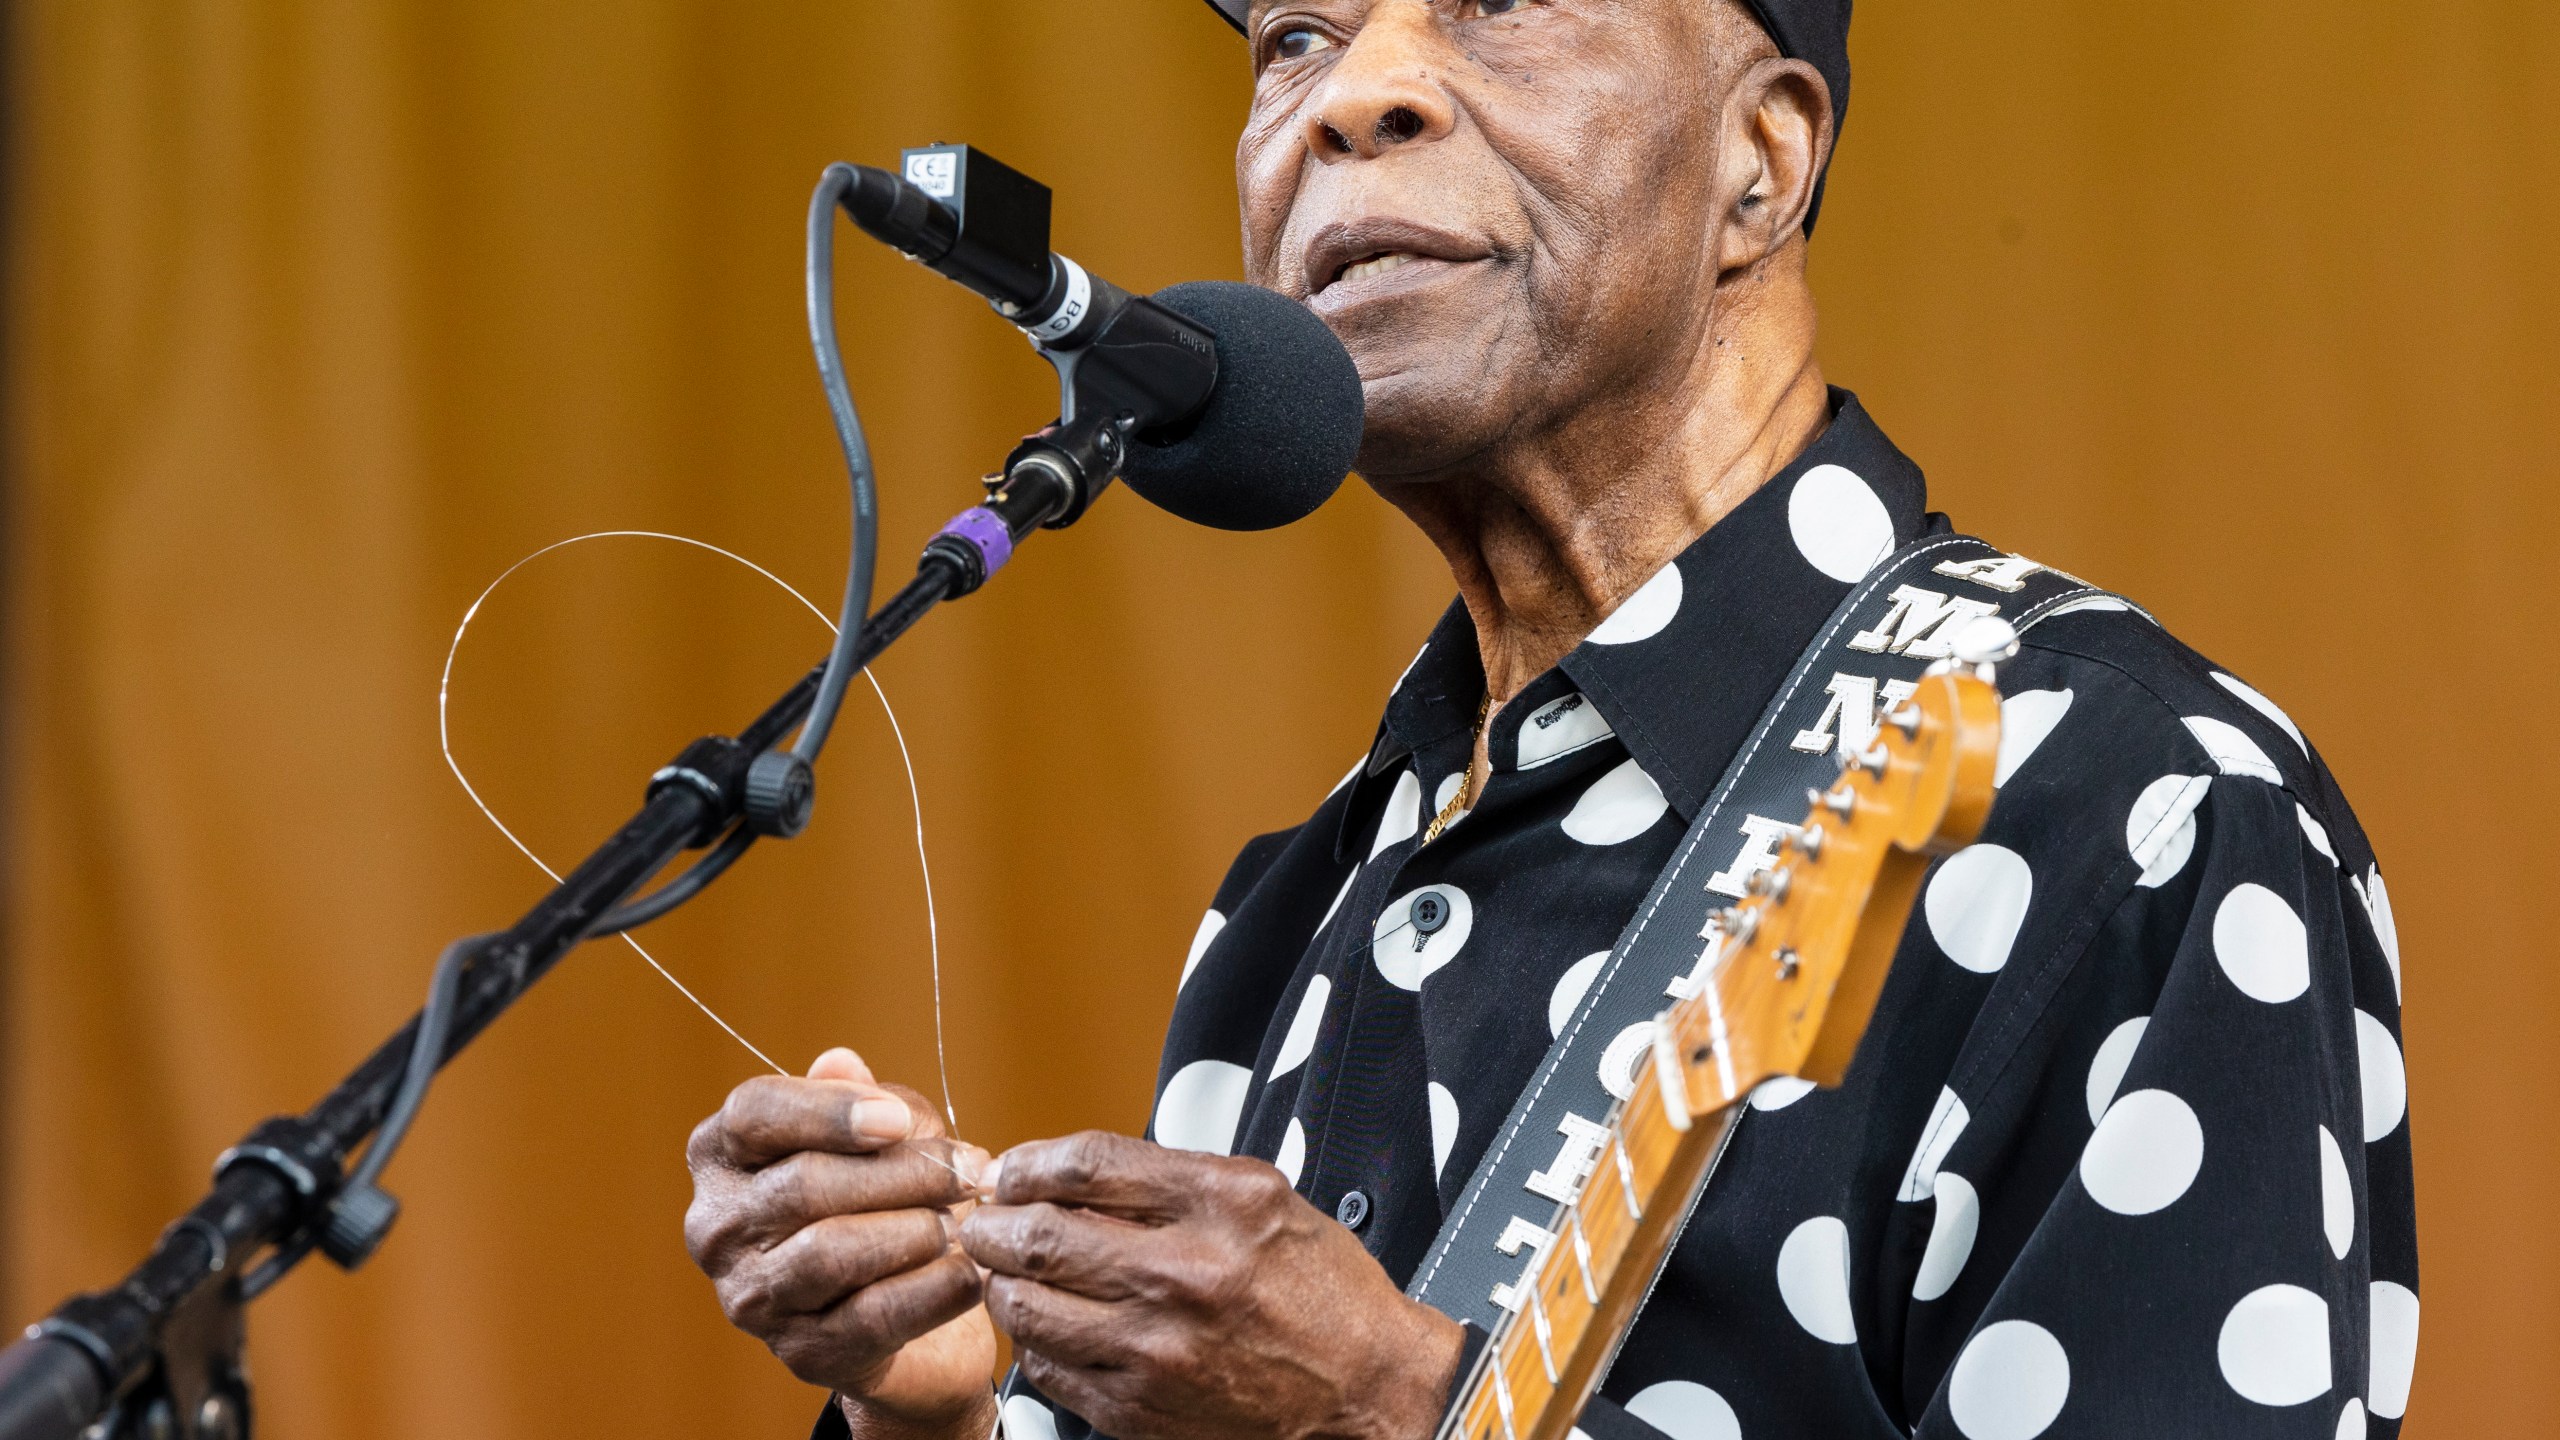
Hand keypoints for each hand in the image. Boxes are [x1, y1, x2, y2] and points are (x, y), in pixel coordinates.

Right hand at [684, 1048, 996, 1438]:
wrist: (912, 1309)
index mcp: (722, 1155)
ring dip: (915, 1230)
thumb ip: (863, 1097)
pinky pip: (871, 1316)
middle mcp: (717, 1227)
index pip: (753, 1114)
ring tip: (965, 1221)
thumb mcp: (880, 1136)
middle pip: (804, 1185)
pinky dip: (932, 1290)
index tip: (898, 1120)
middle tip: (969, 1168)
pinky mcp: (801, 1353)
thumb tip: (840, 1062)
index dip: (827, 1111)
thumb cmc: (885, 1198)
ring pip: (831, 1253)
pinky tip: (972, 1273)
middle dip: (902, 1173)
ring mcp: (751, 1297)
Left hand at [960, 1131, 1464, 1439]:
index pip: (1087, 1165)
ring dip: (1003, 1285)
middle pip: (1040, 1236)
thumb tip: (1068, 1178)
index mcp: (1222, 1203)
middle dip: (992, 1224)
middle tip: (983, 1222)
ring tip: (1008, 1274)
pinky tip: (1054, 1327)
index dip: (1029, 1163)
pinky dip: (1037, 1343)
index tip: (1012, 1171)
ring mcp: (1160, 1349)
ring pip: (1030, 1308)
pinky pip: (1050, 1369)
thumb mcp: (1261, 1197)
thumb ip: (1168, 1181)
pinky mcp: (1142, 1409)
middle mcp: (1188, 1273)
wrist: (1365, 1381)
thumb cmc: (1319, 1287)